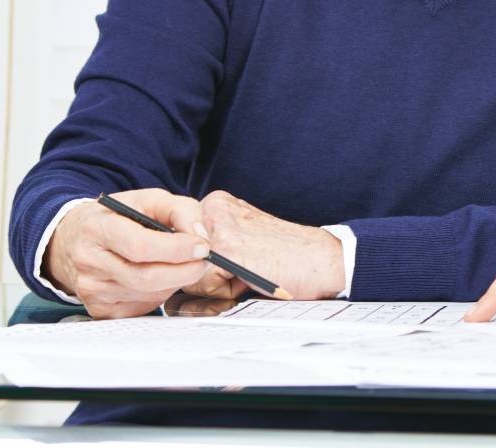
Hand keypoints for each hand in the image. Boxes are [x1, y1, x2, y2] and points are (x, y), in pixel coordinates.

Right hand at [41, 189, 211, 318]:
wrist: (74, 240)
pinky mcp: (99, 309)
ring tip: (176, 264)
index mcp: (98, 228)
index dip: (178, 249)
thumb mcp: (148, 200)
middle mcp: (89, 262)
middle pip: (147, 277)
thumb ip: (181, 210)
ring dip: (174, 281)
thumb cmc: (117, 218)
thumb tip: (201, 237)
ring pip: (150, 295)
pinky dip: (160, 294)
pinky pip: (143, 308)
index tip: (202, 247)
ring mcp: (92, 289)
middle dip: (185, 271)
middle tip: (203, 261)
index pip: (140, 246)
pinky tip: (158, 278)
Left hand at [189, 190, 342, 299]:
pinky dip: (224, 293)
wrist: (325, 260)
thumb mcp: (244, 238)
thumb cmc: (289, 256)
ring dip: (214, 285)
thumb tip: (170, 271)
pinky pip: (200, 285)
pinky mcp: (224, 249)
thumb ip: (211, 244)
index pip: (179, 244)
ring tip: (248, 273)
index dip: (203, 264)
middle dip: (204, 274)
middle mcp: (212, 209)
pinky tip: (251, 278)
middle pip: (178, 258)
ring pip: (186, 272)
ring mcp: (217, 227)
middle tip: (243, 268)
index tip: (235, 261)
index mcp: (217, 204)